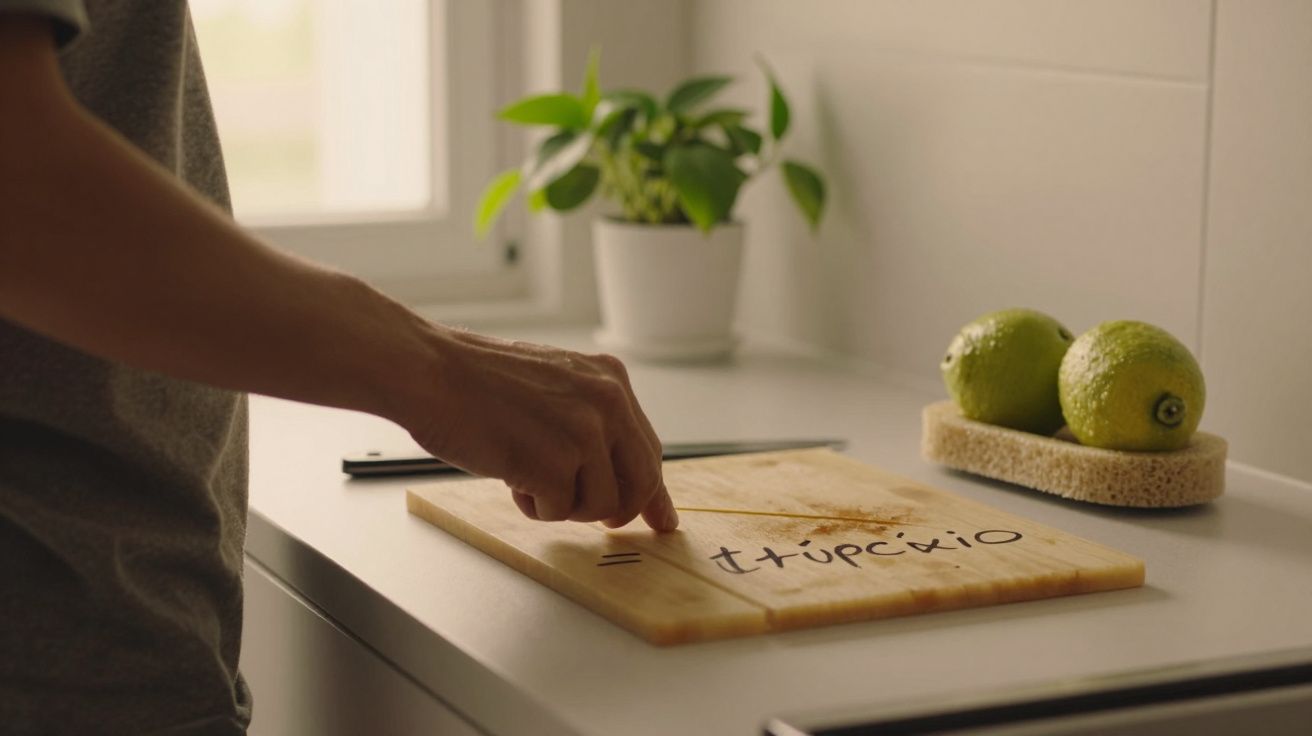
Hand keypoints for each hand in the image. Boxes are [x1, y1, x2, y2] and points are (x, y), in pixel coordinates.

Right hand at [405, 328, 677, 530]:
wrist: (433, 372)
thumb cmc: (480, 382)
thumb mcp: (558, 385)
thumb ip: (594, 421)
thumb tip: (622, 474)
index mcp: (611, 380)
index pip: (649, 450)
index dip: (653, 493)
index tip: (663, 520)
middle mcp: (608, 403)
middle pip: (640, 485)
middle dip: (615, 509)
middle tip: (590, 514)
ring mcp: (584, 434)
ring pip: (600, 504)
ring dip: (563, 504)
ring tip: (526, 472)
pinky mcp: (555, 465)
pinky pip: (559, 512)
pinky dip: (533, 505)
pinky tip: (510, 475)